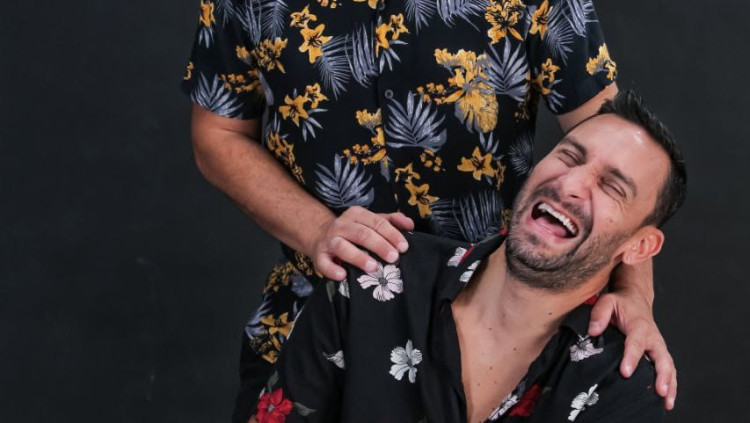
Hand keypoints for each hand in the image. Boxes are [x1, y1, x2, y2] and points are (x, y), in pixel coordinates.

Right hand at [310, 206, 414, 280]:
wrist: (321, 236)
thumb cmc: (353, 231)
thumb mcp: (371, 222)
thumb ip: (391, 221)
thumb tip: (410, 225)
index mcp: (356, 214)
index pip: (377, 222)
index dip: (391, 234)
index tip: (404, 247)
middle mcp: (341, 225)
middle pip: (362, 234)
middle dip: (380, 246)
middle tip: (394, 258)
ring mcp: (329, 240)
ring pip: (343, 247)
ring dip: (358, 257)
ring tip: (373, 267)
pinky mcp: (319, 255)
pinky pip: (324, 263)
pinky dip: (333, 270)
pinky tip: (343, 275)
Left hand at [588, 286, 676, 410]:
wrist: (635, 300)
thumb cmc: (620, 303)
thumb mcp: (607, 301)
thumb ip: (600, 314)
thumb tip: (593, 331)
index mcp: (639, 326)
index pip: (635, 343)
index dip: (632, 358)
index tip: (626, 372)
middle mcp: (653, 337)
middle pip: (662, 358)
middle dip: (662, 375)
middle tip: (660, 391)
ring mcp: (658, 346)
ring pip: (669, 366)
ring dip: (670, 384)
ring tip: (667, 402)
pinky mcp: (659, 352)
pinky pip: (668, 369)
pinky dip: (671, 384)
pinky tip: (667, 399)